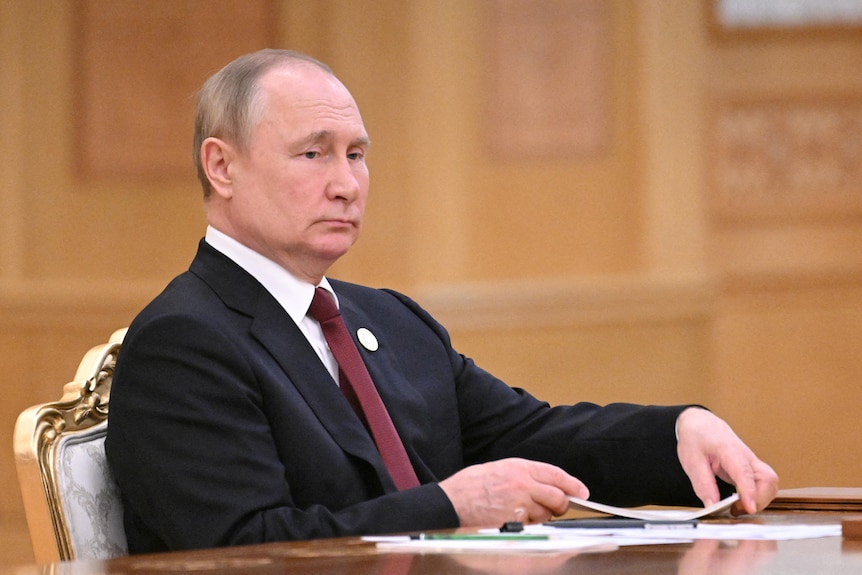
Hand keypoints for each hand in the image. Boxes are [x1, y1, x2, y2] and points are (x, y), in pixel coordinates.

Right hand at [438, 458, 588, 525]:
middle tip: (557, 507)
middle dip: (561, 504)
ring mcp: (520, 504)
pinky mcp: (515, 522)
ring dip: (542, 515)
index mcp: (520, 467)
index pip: (556, 474)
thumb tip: (545, 484)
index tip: (582, 491)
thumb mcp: (499, 468)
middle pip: (558, 496)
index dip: (573, 484)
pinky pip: (532, 526)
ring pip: (546, 514)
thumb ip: (524, 474)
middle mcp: (523, 484)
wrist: (451, 502)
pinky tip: (513, 519)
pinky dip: (529, 525)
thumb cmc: (470, 485)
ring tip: (522, 511)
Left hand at [676, 408, 778, 514]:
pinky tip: (740, 501)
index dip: (750, 492)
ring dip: (760, 499)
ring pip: (770, 483)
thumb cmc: (696, 438)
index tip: (750, 508)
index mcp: (729, 450)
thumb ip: (703, 484)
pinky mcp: (751, 468)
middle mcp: (746, 456)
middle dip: (759, 499)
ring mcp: (751, 461)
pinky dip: (757, 496)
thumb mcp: (691, 461)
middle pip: (768, 479)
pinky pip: (764, 484)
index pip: (745, 472)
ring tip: (737, 506)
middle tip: (736, 509)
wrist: (700, 423)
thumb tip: (712, 506)